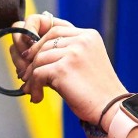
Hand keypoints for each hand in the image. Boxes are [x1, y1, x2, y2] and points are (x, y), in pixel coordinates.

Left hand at [8, 13, 127, 121]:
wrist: (111, 109)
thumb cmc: (97, 90)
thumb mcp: (85, 62)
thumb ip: (67, 51)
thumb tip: (32, 52)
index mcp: (88, 35)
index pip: (56, 29)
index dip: (40, 41)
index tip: (32, 55)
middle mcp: (82, 40)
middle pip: (45, 41)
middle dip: (33, 58)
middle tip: (26, 75)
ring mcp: (73, 53)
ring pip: (39, 58)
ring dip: (32, 76)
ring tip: (33, 89)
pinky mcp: (63, 68)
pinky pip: (38, 73)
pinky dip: (34, 86)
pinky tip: (37, 96)